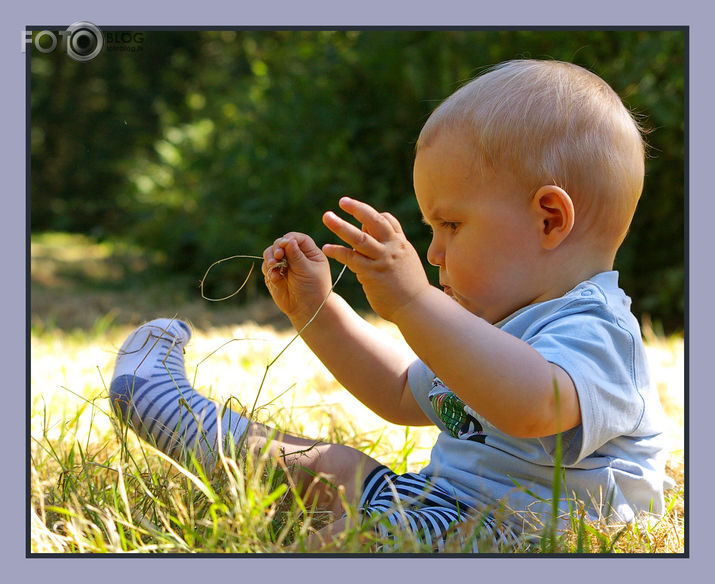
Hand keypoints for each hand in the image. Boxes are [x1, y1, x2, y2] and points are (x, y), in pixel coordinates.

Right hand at [262, 232, 332, 326]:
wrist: (307, 309)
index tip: (284, 243)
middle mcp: (296, 256)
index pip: (298, 239)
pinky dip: (268, 269)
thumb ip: (297, 256)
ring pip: (271, 253)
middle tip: (278, 255)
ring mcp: (284, 265)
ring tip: (273, 265)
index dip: (290, 238)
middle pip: (281, 243)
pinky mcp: (274, 274)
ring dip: (270, 257)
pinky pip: (266, 266)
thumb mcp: (307, 271)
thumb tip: (288, 240)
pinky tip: (275, 278)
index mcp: (310, 253)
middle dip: (277, 247)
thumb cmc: (313, 289)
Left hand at [322, 197, 429, 321]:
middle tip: (342, 201)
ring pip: (359, 237)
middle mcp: (393, 248)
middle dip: (358, 209)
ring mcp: (382, 259)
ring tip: (327, 216)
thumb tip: (376, 245)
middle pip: (374, 221)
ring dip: (341, 226)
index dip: (374, 215)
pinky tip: (326, 248)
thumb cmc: (410, 290)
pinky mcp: (372, 273)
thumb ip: (392, 252)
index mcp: (401, 244)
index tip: (361, 215)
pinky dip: (338, 251)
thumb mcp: (406, 264)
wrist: (418, 307)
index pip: (388, 221)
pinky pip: (351, 258)